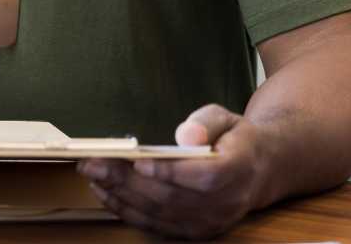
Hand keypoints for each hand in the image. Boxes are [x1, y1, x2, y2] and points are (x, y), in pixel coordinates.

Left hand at [77, 104, 269, 239]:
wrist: (257, 171)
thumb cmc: (235, 138)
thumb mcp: (226, 117)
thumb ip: (206, 122)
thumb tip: (186, 134)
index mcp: (240, 169)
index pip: (205, 177)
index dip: (170, 172)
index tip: (138, 161)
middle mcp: (226, 202)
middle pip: (172, 197)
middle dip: (128, 180)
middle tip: (93, 163)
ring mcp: (210, 223)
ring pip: (159, 213)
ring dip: (120, 195)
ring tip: (93, 174)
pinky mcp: (195, 233)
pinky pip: (156, 225)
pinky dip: (127, 210)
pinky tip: (106, 193)